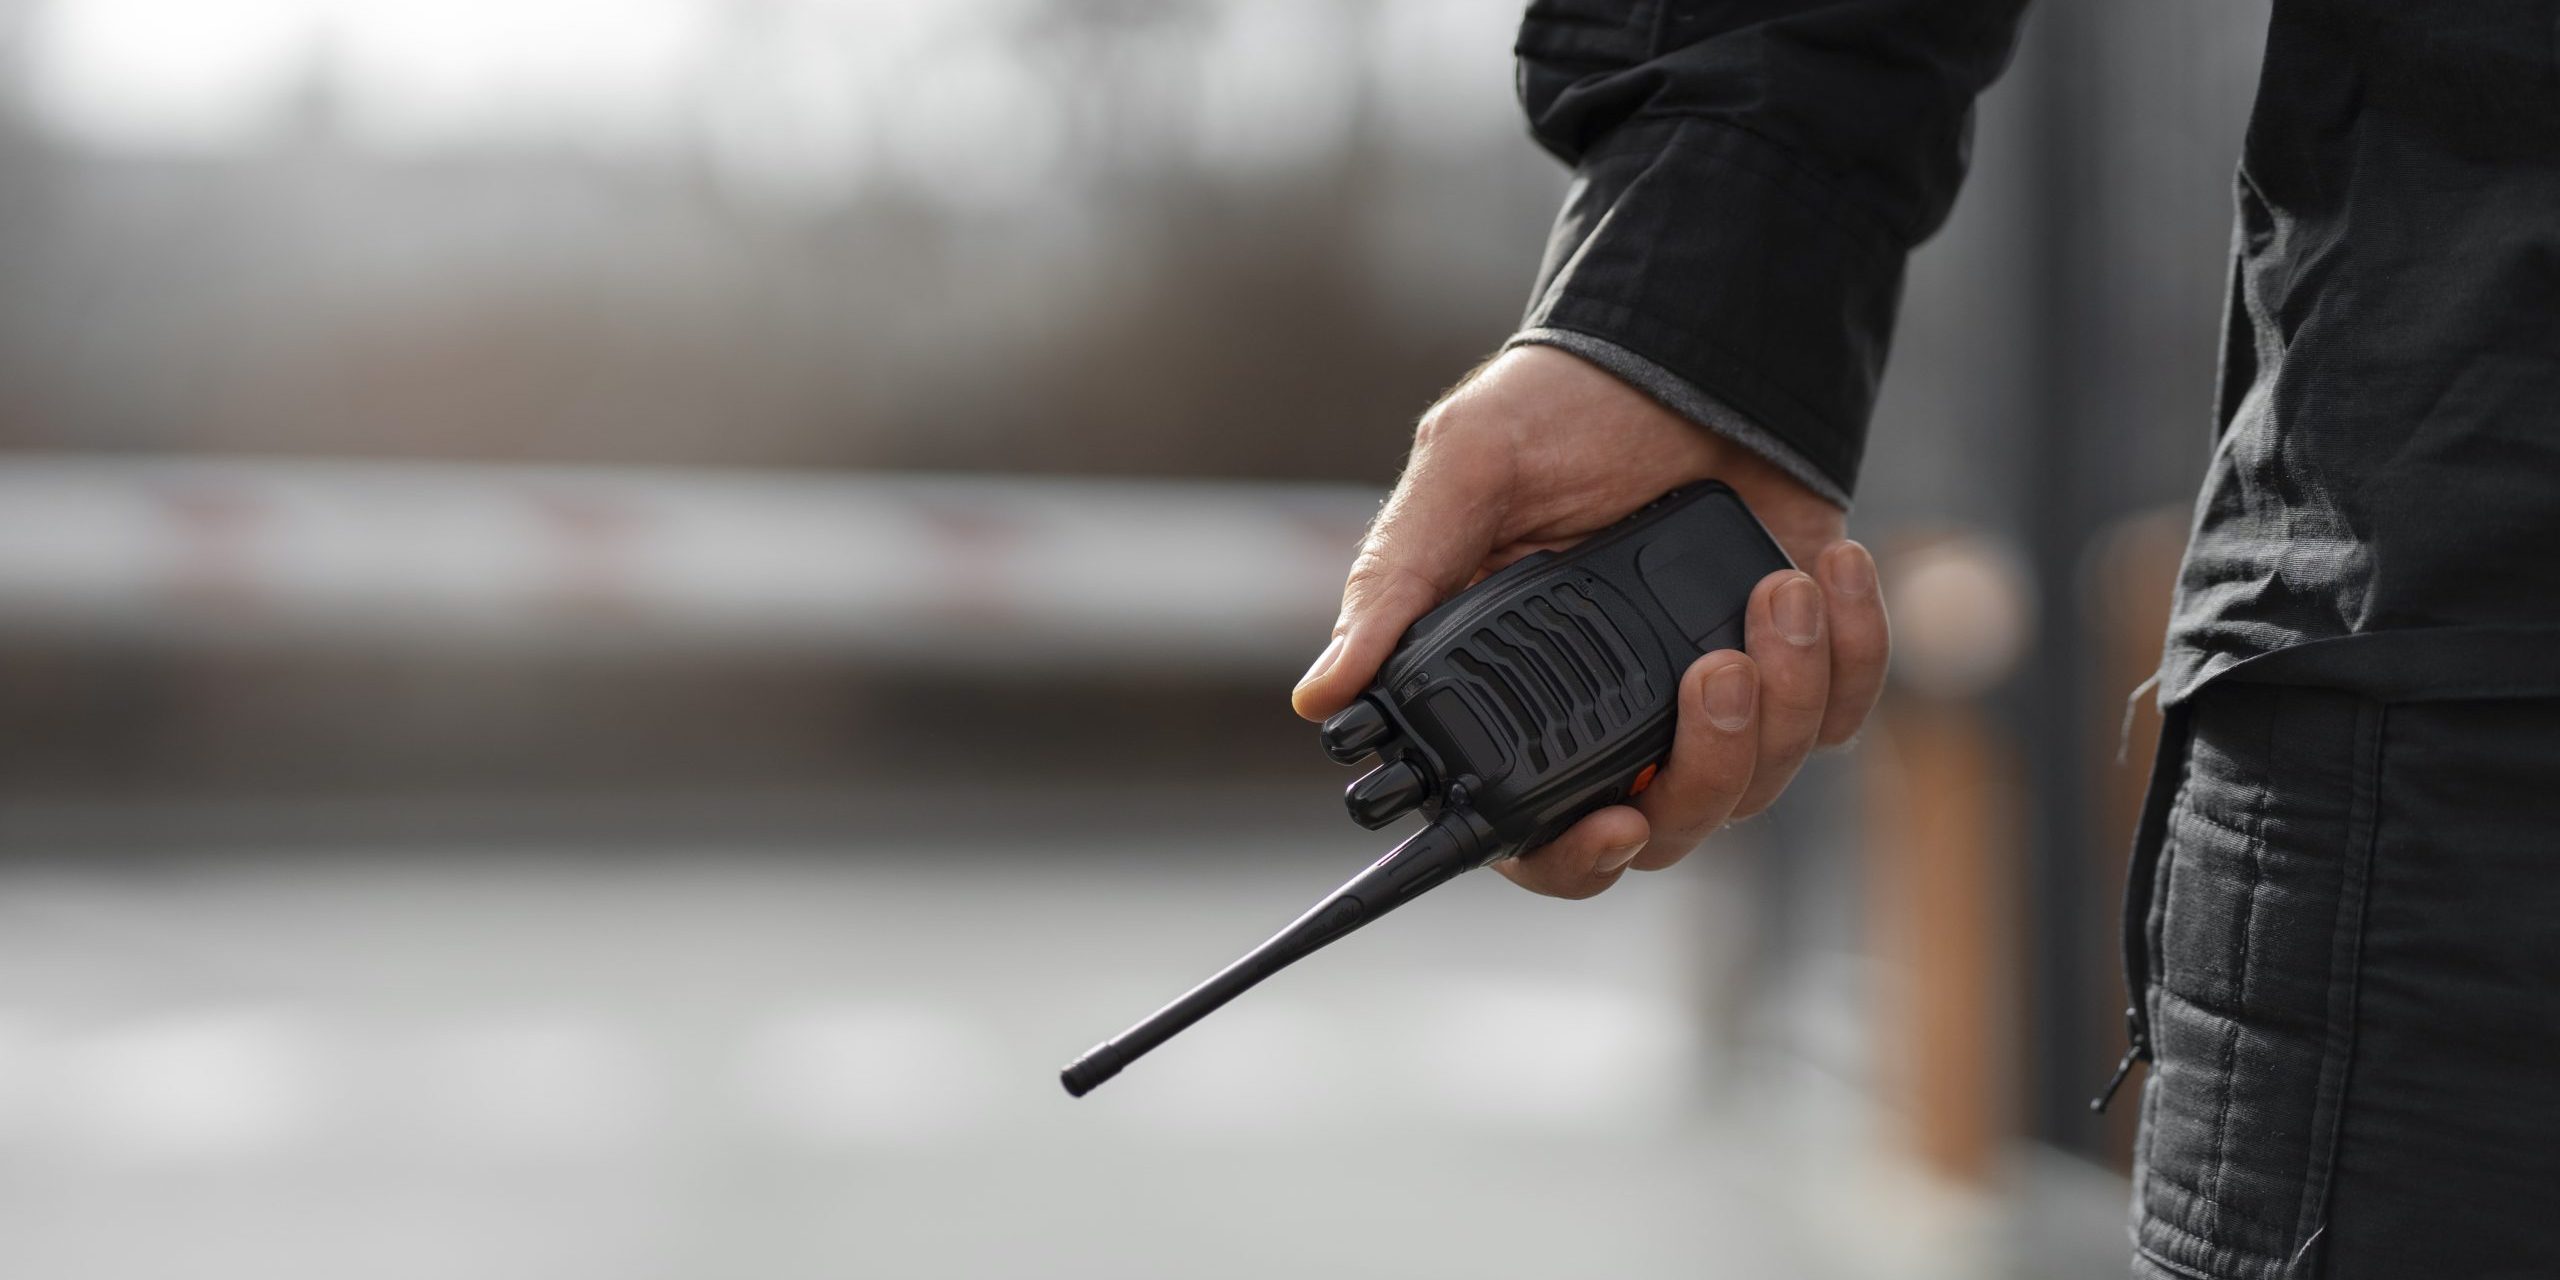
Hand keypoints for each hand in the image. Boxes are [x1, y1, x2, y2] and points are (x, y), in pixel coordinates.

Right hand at [1293, 346, 1889, 898]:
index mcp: (1521, 693)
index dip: (1570, 856)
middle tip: (1717, 672)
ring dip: (1787, 696)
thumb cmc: (1563, 409)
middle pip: (1665, 827)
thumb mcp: (1464, 471)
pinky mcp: (1799, 664)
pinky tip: (1828, 571)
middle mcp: (1614, 715)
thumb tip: (1320, 693)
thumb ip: (1400, 582)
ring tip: (1779, 592)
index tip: (1614, 823)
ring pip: (1761, 780)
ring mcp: (1709, 698)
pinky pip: (1842, 711)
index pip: (1534, 832)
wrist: (1689, 344)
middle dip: (1708, 767)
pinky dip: (1852, 650)